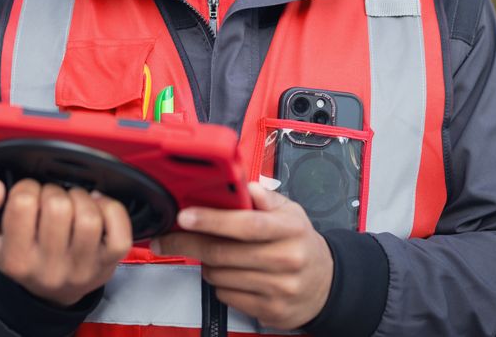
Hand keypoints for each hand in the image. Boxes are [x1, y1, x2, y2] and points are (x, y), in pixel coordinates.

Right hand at [0, 179, 132, 306]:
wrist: (51, 292)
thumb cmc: (21, 254)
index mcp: (16, 259)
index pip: (23, 202)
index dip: (26, 187)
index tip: (28, 195)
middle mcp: (50, 267)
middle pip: (58, 206)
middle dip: (53, 191)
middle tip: (50, 199)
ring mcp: (82, 267)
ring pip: (88, 216)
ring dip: (81, 197)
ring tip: (72, 201)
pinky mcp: (108, 264)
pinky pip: (119, 231)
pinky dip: (111, 209)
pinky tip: (97, 207)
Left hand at [150, 182, 332, 328]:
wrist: (325, 285)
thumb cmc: (300, 244)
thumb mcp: (291, 213)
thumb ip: (266, 198)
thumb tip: (245, 186)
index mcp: (290, 229)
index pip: (247, 224)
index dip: (212, 220)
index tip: (185, 217)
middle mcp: (286, 259)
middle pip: (223, 253)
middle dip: (188, 244)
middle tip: (169, 238)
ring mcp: (278, 288)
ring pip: (219, 275)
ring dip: (207, 264)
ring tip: (216, 254)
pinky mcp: (269, 310)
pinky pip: (226, 295)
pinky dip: (220, 283)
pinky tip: (231, 274)